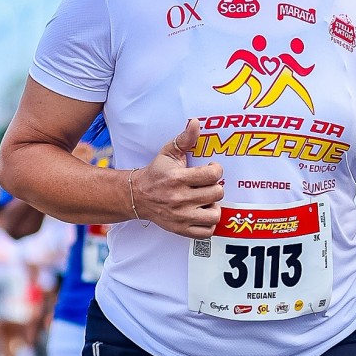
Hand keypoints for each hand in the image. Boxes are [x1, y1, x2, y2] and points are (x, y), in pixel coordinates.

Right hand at [131, 119, 223, 238]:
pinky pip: (206, 232)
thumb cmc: (157, 173)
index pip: (213, 175)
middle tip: (208, 185)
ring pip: (214, 215)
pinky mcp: (180, 229)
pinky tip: (202, 213)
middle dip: (215, 187)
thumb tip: (195, 122)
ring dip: (214, 206)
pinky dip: (208, 224)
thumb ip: (184, 138)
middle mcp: (180, 199)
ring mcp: (181, 216)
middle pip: (217, 193)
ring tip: (207, 200)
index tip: (211, 168)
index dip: (216, 169)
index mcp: (178, 178)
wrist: (137, 195)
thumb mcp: (168, 152)